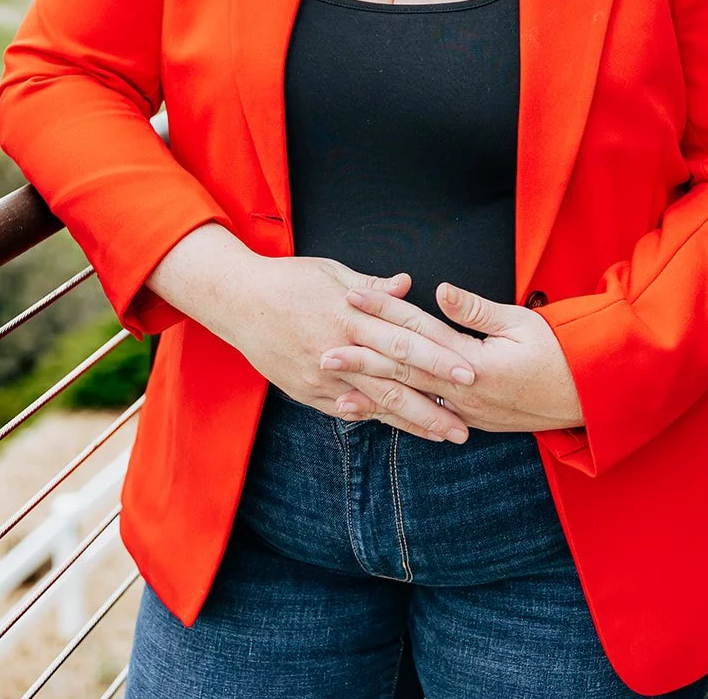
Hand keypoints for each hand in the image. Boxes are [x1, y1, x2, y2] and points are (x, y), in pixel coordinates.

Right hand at [208, 254, 475, 443]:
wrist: (237, 300)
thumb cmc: (288, 280)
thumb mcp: (331, 272)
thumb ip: (372, 287)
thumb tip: (407, 284)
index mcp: (351, 313)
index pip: (405, 337)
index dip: (439, 355)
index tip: (470, 371)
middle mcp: (340, 346)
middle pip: (396, 376)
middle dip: (436, 400)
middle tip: (468, 420)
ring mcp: (322, 374)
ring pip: (376, 401)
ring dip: (413, 420)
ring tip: (445, 434)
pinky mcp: (306, 391)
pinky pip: (348, 410)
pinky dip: (377, 420)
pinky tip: (402, 430)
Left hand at [324, 281, 583, 434]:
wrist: (587, 397)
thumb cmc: (559, 352)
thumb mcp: (521, 322)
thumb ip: (476, 310)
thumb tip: (439, 290)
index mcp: (474, 360)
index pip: (419, 329)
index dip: (384, 310)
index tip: (352, 296)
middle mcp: (463, 390)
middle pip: (404, 369)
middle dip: (361, 357)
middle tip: (323, 351)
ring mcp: (464, 411)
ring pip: (409, 399)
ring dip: (370, 392)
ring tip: (335, 388)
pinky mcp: (468, 420)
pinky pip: (424, 418)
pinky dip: (394, 415)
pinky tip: (370, 414)